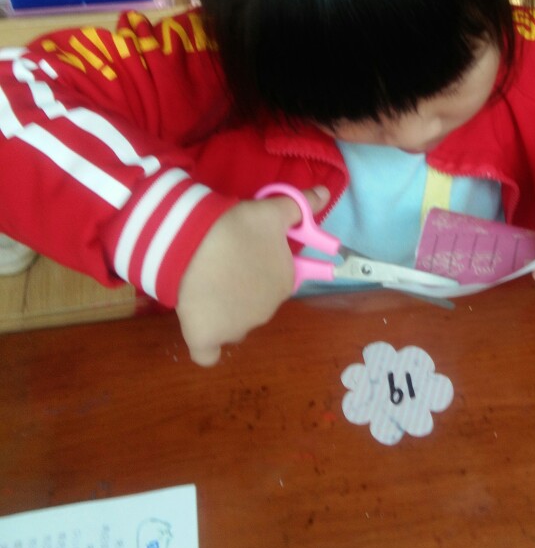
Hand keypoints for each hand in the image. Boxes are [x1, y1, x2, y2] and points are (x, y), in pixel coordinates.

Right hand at [176, 185, 329, 365]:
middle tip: (221, 264)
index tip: (243, 256)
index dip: (260, 269)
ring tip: (203, 286)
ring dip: (224, 311)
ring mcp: (236, 328)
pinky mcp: (206, 337)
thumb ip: (301, 207)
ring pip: (233, 325)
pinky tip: (201, 333)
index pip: (275, 282)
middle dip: (242, 290)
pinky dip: (206, 348)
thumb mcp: (272, 210)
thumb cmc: (236, 228)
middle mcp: (266, 311)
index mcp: (283, 282)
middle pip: (254, 304)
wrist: (194, 243)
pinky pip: (207, 354)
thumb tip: (326, 194)